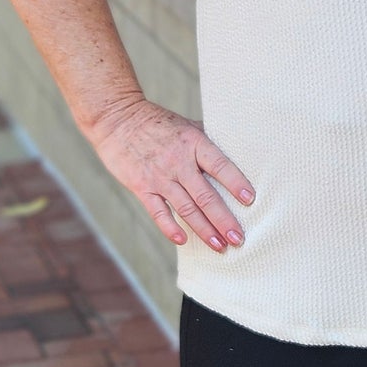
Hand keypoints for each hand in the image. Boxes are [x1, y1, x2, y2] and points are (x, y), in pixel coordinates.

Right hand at [86, 97, 254, 253]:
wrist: (117, 119)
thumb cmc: (158, 123)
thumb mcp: (187, 125)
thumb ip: (208, 140)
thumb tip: (238, 150)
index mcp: (194, 143)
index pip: (219, 166)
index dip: (235, 182)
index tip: (250, 200)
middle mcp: (178, 162)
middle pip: (205, 196)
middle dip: (224, 220)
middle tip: (239, 239)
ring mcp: (159, 177)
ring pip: (186, 209)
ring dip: (204, 230)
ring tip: (220, 246)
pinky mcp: (142, 187)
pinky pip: (158, 212)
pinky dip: (169, 228)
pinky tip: (183, 240)